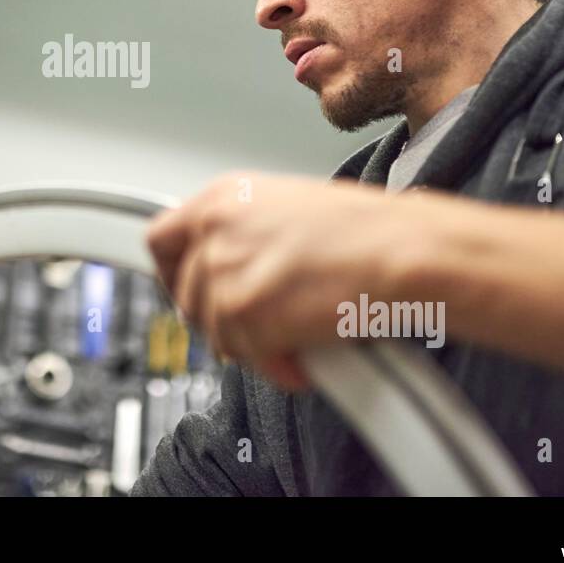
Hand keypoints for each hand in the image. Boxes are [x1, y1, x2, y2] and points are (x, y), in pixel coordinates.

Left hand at [145, 172, 430, 391]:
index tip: (188, 294)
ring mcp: (223, 270)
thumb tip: (232, 268)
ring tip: (297, 337)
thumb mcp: (289, 209)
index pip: (162, 240)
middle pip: (186, 296)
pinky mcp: (241, 311)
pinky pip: (246, 357)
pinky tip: (308, 353)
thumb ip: (246, 234)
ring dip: (254, 345)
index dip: (172, 275)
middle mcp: (214, 228)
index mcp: (224, 196)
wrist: (401, 250)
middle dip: (220, 320)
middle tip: (259, 328)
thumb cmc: (369, 230)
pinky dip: (277, 366)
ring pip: (214, 332)